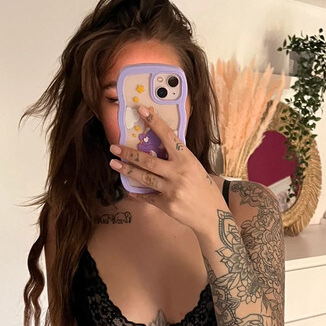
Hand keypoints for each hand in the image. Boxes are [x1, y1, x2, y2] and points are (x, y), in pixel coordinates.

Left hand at [109, 105, 223, 233]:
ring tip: (114, 164)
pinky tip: (129, 190)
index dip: (154, 122)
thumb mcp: (195, 168)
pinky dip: (137, 194)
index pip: (168, 136)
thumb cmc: (204, 189)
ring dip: (127, 170)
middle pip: (148, 160)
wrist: (212, 215)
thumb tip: (160, 147)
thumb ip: (179, 159)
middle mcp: (178, 173)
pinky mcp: (167, 205)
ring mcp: (172, 190)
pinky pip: (148, 197)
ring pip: (144, 178)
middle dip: (129, 153)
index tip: (141, 110)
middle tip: (113, 147)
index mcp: (187, 159)